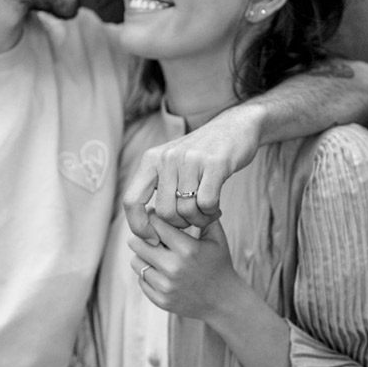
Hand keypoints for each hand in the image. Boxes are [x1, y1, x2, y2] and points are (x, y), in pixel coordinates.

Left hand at [123, 103, 263, 244]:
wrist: (236, 127)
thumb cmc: (202, 154)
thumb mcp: (172, 162)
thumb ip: (158, 187)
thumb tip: (147, 227)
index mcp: (151, 160)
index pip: (131, 201)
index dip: (138, 226)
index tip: (153, 238)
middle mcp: (167, 158)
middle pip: (164, 212)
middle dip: (180, 224)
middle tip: (193, 220)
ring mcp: (190, 160)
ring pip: (186, 210)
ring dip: (199, 220)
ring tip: (207, 214)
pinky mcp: (215, 164)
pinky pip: (206, 203)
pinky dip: (211, 212)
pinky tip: (216, 208)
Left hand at [128, 213, 239, 320]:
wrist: (224, 302)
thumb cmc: (219, 264)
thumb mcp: (216, 238)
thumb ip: (203, 215)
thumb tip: (189, 193)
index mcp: (187, 249)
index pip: (155, 224)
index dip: (153, 216)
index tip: (155, 215)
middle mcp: (173, 267)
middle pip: (137, 242)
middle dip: (143, 235)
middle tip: (151, 234)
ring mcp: (166, 286)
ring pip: (135, 261)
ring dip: (143, 255)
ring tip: (156, 252)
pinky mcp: (160, 300)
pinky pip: (141, 279)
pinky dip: (147, 273)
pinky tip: (160, 270)